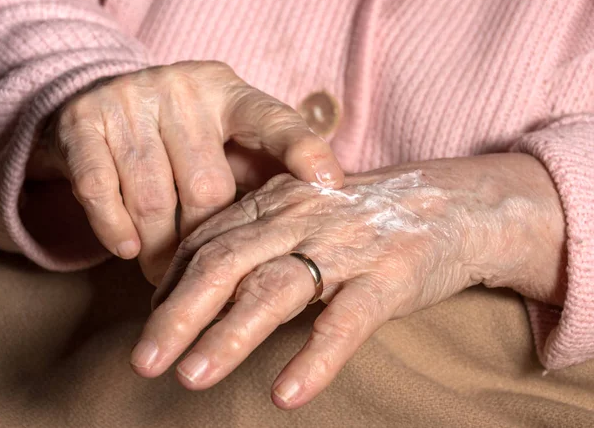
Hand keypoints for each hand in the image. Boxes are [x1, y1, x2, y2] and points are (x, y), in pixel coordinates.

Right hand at [27, 61, 343, 284]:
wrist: (100, 102)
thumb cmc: (180, 137)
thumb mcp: (226, 142)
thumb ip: (261, 171)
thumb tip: (312, 214)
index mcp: (229, 92)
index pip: (274, 122)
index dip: (304, 151)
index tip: (330, 185)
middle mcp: (183, 87)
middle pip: (208, 187)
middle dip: (205, 242)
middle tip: (204, 276)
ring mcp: (131, 99)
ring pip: (154, 198)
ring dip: (159, 248)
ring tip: (164, 274)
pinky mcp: (84, 121)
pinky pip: (100, 188)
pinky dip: (114, 226)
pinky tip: (127, 248)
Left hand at [130, 153, 566, 408]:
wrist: (450, 202)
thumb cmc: (365, 216)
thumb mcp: (304, 211)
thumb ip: (256, 236)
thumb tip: (202, 281)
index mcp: (276, 202)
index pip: (208, 241)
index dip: (171, 285)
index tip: (150, 326)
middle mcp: (302, 218)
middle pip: (227, 263)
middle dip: (179, 313)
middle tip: (143, 361)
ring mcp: (346, 246)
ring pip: (277, 288)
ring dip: (231, 334)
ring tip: (192, 377)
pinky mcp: (390, 276)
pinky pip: (347, 320)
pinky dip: (315, 357)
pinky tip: (287, 393)